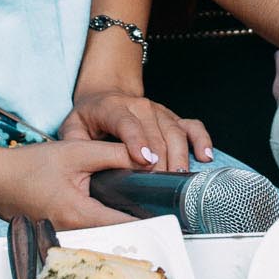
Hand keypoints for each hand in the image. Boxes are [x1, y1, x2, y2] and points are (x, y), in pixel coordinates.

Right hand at [0, 138, 144, 228]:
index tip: (164, 209)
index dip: (147, 216)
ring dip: (116, 218)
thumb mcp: (76, 152)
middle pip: (114, 231)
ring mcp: (64, 235)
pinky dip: (99, 218)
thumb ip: (114, 154)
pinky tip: (106, 203)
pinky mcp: (58, 231)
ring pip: (101, 231)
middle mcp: (72, 231)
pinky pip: (86, 229)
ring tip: (133, 200)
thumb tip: (145, 157)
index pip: (124, 224)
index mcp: (79, 214)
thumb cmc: (28, 166)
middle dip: (134, 217)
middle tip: (151, 201)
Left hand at [59, 91, 213, 172]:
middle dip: (159, 160)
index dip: (136, 141)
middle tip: (160, 185)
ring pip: (175, 132)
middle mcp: (139, 106)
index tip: (144, 161)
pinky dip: (201, 140)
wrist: (106, 93)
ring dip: (179, 156)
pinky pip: (192, 126)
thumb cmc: (90, 116)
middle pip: (155, 133)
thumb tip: (79, 163)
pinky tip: (205, 157)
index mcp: (113, 108)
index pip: (127, 123)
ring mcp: (159, 111)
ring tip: (180, 178)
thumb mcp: (73, 126)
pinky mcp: (172, 117)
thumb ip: (74, 143)